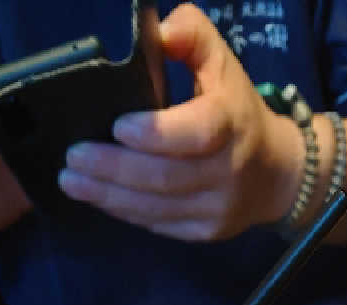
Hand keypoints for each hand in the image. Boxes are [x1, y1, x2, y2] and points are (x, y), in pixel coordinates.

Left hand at [58, 2, 300, 239]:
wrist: (274, 174)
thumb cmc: (237, 110)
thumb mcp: (221, 62)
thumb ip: (191, 34)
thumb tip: (158, 31)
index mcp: (231, 123)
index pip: (195, 133)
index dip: (154, 134)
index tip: (116, 126)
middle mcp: (227, 171)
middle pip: (164, 177)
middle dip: (113, 168)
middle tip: (73, 158)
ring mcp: (216, 208)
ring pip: (156, 207)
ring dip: (108, 195)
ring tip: (72, 180)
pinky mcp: (204, 232)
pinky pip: (158, 225)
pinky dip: (124, 212)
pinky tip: (99, 197)